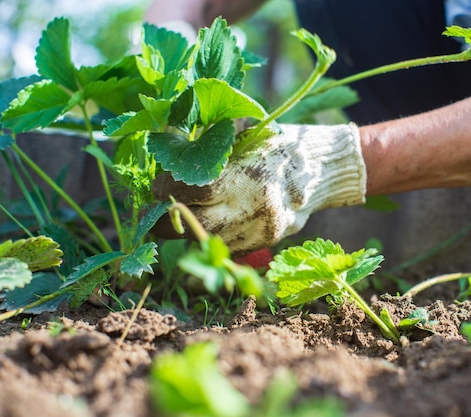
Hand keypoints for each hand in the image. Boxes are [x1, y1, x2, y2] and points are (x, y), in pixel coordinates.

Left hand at [152, 124, 366, 252]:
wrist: (321, 168)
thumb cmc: (279, 142)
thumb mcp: (246, 131)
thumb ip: (210, 140)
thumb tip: (167, 141)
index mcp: (249, 175)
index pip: (195, 190)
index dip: (167, 190)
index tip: (156, 185)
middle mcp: (256, 207)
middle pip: (197, 224)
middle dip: (166, 223)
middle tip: (149, 215)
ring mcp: (263, 229)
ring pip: (211, 240)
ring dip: (188, 230)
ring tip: (176, 217)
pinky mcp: (268, 241)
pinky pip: (229, 247)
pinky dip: (212, 237)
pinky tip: (209, 222)